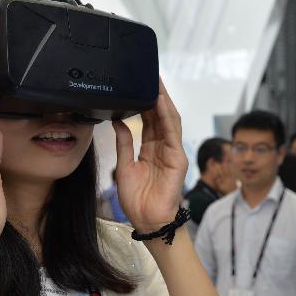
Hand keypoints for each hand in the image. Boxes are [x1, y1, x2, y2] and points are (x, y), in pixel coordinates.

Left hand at [112, 79, 188, 232]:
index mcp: (150, 148)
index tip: (137, 84)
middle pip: (160, 115)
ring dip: (163, 100)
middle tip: (147, 74)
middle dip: (155, 94)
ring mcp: (172, 151)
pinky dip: (167, 116)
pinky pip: (172, 133)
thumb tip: (117, 121)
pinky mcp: (178, 158)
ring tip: (156, 82)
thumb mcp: (124, 166)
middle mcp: (163, 147)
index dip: (144, 101)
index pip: (148, 119)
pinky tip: (160, 102)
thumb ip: (124, 143)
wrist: (147, 221)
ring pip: (169, 120)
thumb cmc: (137, 199)